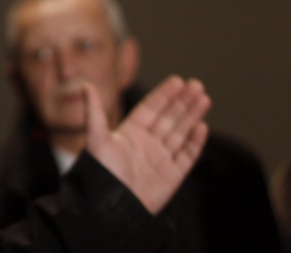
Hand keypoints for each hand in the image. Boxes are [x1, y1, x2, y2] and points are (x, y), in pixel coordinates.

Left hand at [84, 75, 209, 213]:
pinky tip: (202, 126)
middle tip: (196, 85)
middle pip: (169, 117)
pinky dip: (195, 142)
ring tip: (204, 98)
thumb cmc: (101, 174)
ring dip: (192, 116)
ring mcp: (160, 159)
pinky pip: (186, 156)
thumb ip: (94, 112)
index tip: (178, 80)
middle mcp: (147, 144)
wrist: (111, 210)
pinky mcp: (171, 176)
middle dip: (183, 101)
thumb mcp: (96, 139)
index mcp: (130, 133)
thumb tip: (86, 86)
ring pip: (180, 132)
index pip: (151, 108)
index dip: (164, 94)